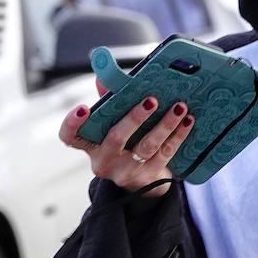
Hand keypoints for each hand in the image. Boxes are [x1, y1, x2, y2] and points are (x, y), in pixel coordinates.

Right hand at [59, 84, 193, 197]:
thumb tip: (104, 77)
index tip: (83, 107)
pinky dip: (178, 136)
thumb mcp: (115, 124)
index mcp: (91, 145)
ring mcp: (125, 172)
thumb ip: (110, 101)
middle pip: (115, 138)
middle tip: (152, 100)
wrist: (145, 181)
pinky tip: (188, 122)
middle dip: (135, 118)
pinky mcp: (146, 179)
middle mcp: (103, 161)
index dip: (72, 124)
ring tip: (179, 107)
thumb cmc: (128, 143)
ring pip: (146, 146)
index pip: (70, 137)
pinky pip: (164, 154)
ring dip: (165, 125)